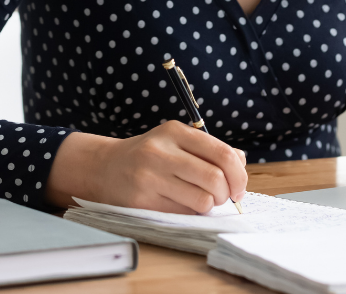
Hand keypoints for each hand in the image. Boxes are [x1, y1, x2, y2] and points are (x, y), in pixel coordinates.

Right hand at [45, 121, 247, 212]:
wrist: (104, 168)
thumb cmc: (148, 156)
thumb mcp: (176, 141)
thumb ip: (209, 149)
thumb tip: (241, 162)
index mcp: (175, 132)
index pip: (222, 153)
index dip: (239, 174)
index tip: (239, 187)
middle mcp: (162, 152)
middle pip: (215, 179)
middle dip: (225, 194)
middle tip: (221, 197)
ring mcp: (150, 177)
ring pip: (201, 200)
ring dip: (208, 205)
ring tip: (200, 200)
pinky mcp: (141, 201)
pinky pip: (182, 213)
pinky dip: (190, 213)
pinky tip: (181, 205)